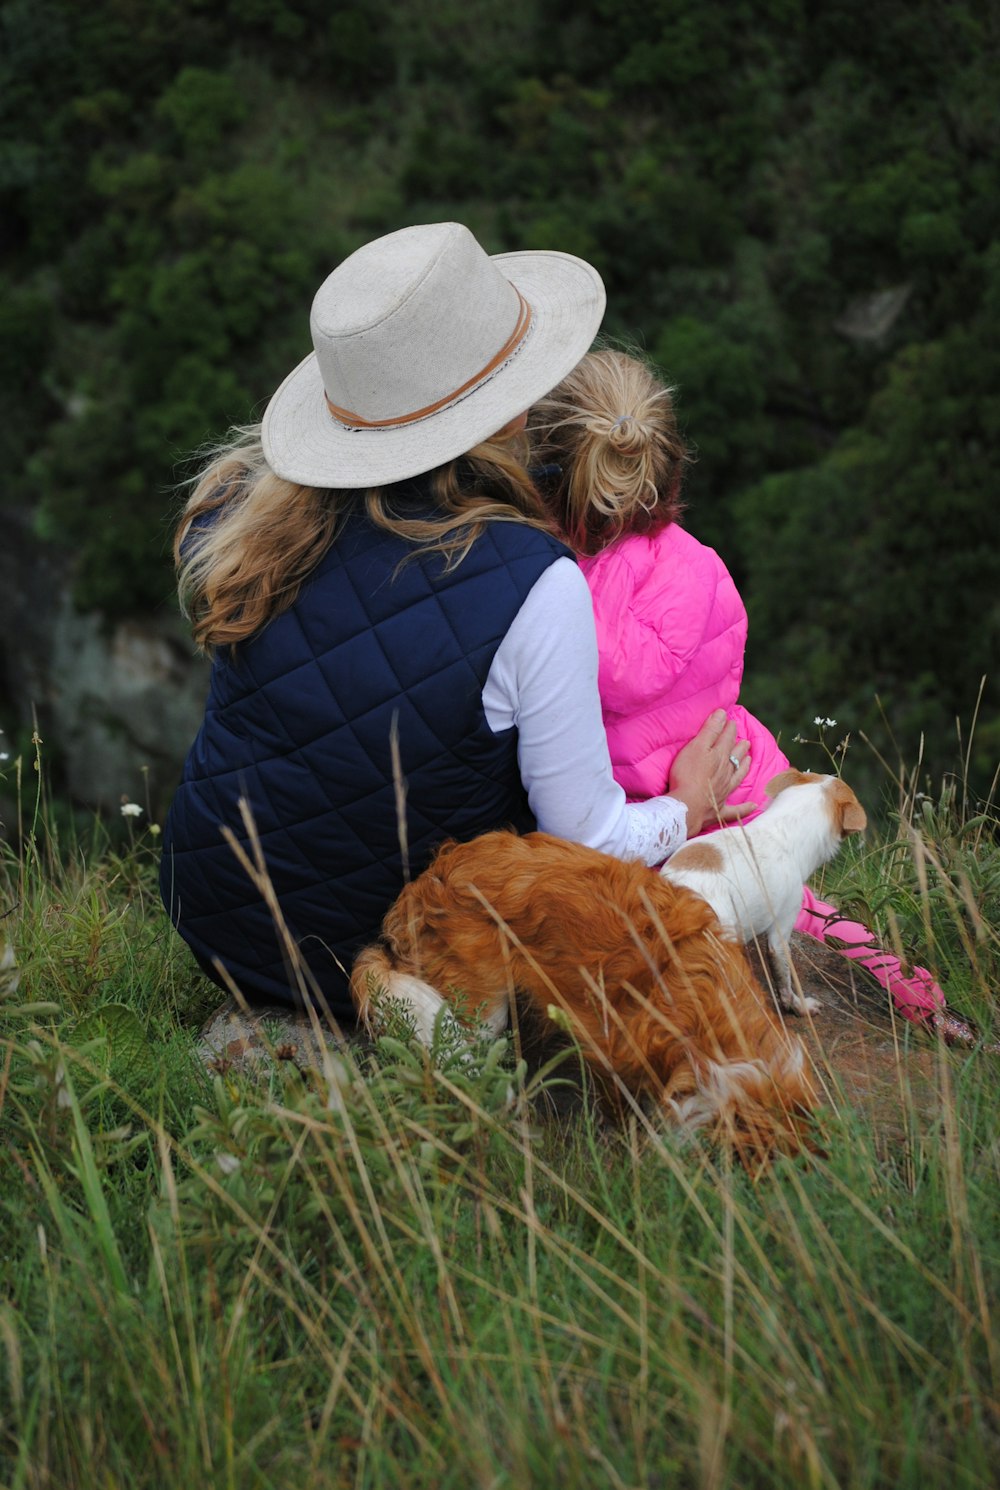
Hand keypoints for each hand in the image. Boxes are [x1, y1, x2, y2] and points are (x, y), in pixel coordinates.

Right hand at [667, 709, 756, 835]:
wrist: (686, 806)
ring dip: (743, 768)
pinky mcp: (718, 809)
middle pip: (734, 757)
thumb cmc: (687, 775)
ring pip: (737, 777)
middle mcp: (725, 773)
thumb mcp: (697, 747)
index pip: (727, 739)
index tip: (731, 721)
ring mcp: (724, 792)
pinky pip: (735, 810)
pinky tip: (754, 806)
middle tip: (746, 741)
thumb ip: (710, 731)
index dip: (729, 729)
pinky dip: (745, 808)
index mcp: (719, 757)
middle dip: (739, 747)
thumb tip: (723, 714)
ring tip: (749, 759)